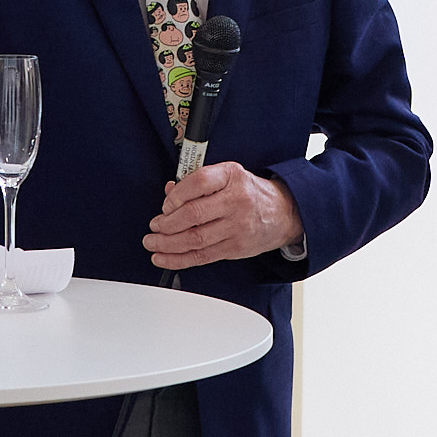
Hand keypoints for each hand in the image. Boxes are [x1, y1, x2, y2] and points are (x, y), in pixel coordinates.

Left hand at [144, 163, 302, 270]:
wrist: (284, 213)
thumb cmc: (251, 193)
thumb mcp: (229, 176)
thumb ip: (199, 181)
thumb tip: (170, 191)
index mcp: (232, 177)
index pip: (198, 182)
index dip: (175, 195)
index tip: (165, 204)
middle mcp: (236, 201)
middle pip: (193, 214)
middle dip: (166, 223)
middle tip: (155, 226)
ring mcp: (237, 227)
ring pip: (194, 239)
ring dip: (167, 243)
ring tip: (153, 243)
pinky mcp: (235, 248)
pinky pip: (202, 256)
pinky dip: (178, 260)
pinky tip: (164, 258)